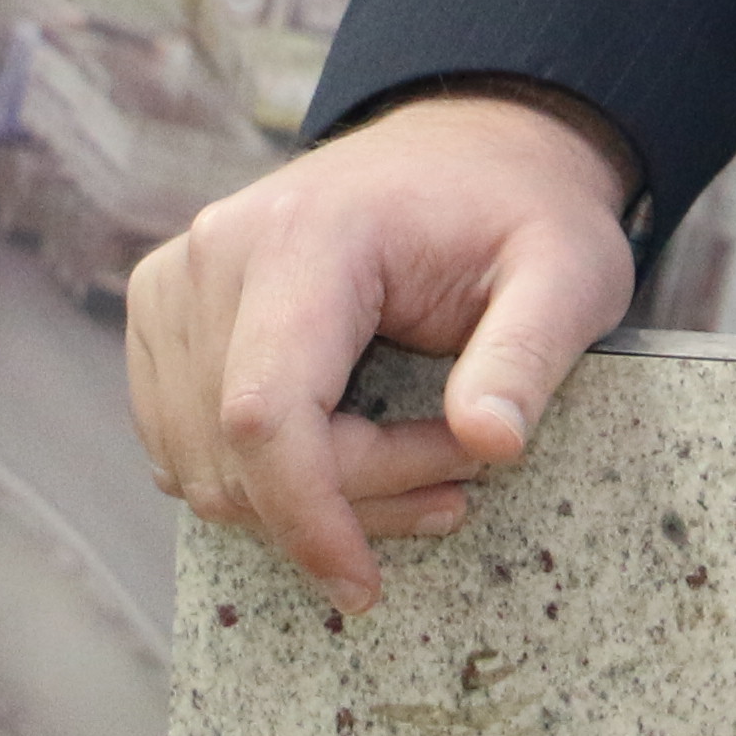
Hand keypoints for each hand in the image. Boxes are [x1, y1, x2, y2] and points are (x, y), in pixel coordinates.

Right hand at [124, 84, 638, 615]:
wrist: (470, 150)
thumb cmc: (522, 209)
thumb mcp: (569, 271)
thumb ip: (530, 353)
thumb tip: (493, 443)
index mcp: (306, 235)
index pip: (266, 413)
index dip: (309, 515)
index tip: (365, 585)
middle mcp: (215, 255)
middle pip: (239, 449)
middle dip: (347, 500)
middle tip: (460, 481)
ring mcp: (175, 286)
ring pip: (204, 463)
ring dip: (312, 498)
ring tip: (429, 465)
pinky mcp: (166, 320)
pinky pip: (189, 446)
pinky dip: (268, 478)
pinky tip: (359, 454)